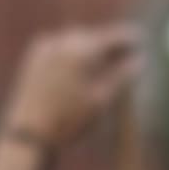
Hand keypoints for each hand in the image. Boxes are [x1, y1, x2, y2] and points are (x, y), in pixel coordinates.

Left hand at [1, 26, 144, 150]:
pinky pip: (61, 46)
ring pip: (77, 39)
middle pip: (94, 36)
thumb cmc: (68, 121)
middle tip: (127, 48)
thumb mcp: (101, 100)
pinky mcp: (35, 56)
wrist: (28, 133)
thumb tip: (140, 59)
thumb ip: (122, 76)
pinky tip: (82, 63)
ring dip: (91, 46)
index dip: (128, 37)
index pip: (111, 37)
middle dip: (109, 42)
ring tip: (107, 57)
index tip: (141, 37)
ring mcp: (46, 47)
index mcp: (81, 51)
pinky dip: (74, 51)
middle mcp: (63, 42)